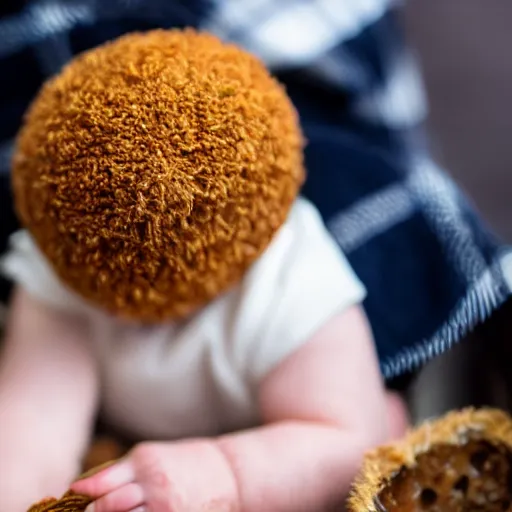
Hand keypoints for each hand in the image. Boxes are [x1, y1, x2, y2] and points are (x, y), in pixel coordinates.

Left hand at [71, 440, 237, 511]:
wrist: (227, 472)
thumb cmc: (184, 462)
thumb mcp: (151, 456)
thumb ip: (119, 470)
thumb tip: (82, 488)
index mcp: (145, 461)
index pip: (101, 484)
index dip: (83, 496)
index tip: (71, 500)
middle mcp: (154, 484)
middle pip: (108, 508)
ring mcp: (165, 507)